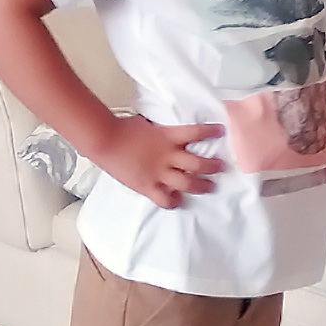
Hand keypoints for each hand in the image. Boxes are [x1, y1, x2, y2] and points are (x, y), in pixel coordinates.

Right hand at [96, 115, 225, 208]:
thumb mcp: (149, 124)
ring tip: (210, 186)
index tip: (220, 132)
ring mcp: (159, 173)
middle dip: (213, 166)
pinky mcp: (148, 186)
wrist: (105, 140)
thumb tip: (169, 131)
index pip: (196, 133)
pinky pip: (165, 199)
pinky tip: (179, 201)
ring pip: (187, 183)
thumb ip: (162, 131)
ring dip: (202, 185)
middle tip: (220, 167)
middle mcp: (168, 156)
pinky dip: (174, 202)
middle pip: (198, 163)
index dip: (210, 132)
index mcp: (168, 136)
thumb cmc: (123, 129)